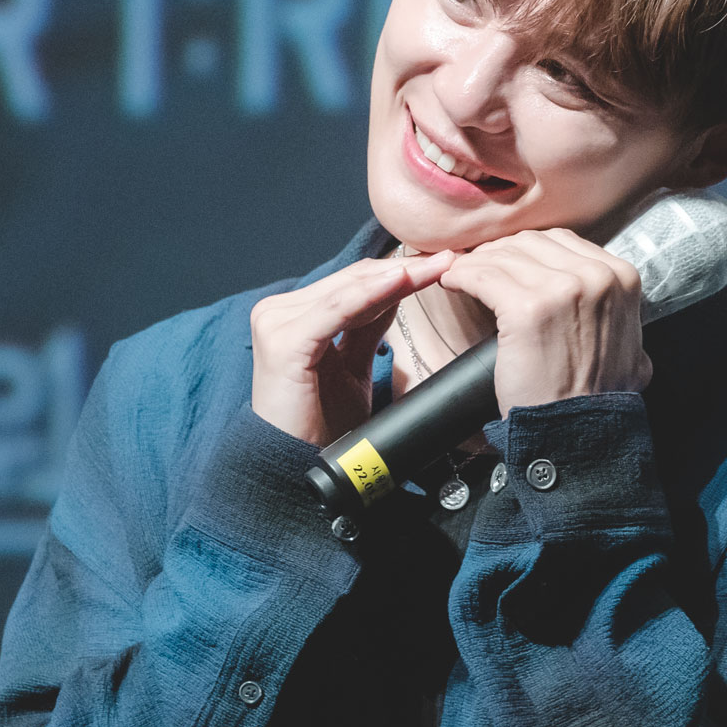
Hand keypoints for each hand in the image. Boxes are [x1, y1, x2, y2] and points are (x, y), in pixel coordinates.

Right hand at [250, 251, 453, 444]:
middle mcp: (278, 312)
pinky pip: (336, 311)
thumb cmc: (320, 426)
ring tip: (437, 266)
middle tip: (451, 257)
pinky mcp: (283, 341)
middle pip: (352, 281)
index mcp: (293, 316)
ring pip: (347, 290)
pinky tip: (403, 281)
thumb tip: (397, 289)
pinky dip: (371, 294)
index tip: (443, 264)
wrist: (296, 469)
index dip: (398, 273)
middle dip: (404, 270)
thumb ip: (367, 327)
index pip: (353, 283)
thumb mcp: (352, 367)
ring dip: (396, 277)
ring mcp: (276, 323)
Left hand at [436, 228, 652, 417]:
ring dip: (476, 263)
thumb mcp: (629, 347)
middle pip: (531, 243)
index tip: (506, 260)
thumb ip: (615, 314)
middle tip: (478, 267)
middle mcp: (595, 276)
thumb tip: (599, 302)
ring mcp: (561, 290)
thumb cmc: (595, 397)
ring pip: (504, 256)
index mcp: (621, 278)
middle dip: (500, 253)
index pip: (561, 242)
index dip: (526, 250)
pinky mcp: (526, 308)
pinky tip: (452, 282)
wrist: (580, 432)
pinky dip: (462, 275)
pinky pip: (483, 276)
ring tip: (460, 275)